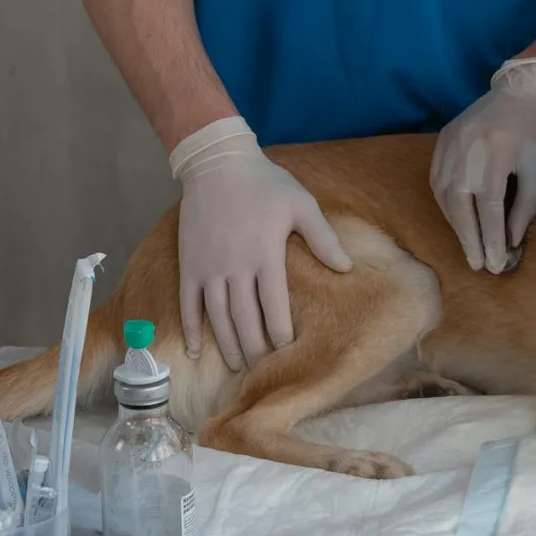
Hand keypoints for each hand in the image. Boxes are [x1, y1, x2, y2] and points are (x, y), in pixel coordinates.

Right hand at [170, 117, 352, 370]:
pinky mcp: (189, 265)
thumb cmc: (265, 184)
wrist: (217, 164)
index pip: (274, 306)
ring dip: (228, 345)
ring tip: (239, 368)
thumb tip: (347, 268)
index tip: (288, 352)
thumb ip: (323, 239)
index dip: (280, 333)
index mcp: (265, 255)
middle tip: (265, 371)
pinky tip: (197, 350)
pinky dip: (191, 329)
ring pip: (218, 317)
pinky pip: (188, 304)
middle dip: (256, 348)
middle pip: (245, 319)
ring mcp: (208, 268)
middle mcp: (235, 267)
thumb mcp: (301, 205)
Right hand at [431, 58, 535, 273]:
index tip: (493, 264)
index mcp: (496, 152)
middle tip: (477, 264)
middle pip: (461, 203)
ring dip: (455, 223)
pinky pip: (437, 178)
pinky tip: (456, 219)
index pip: (489, 206)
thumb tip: (509, 243)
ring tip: (468, 246)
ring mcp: (451, 141)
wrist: (521, 90)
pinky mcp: (442, 138)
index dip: (490, 238)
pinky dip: (445, 203)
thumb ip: (524, 207)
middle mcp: (468, 147)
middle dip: (469, 238)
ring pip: (445, 193)